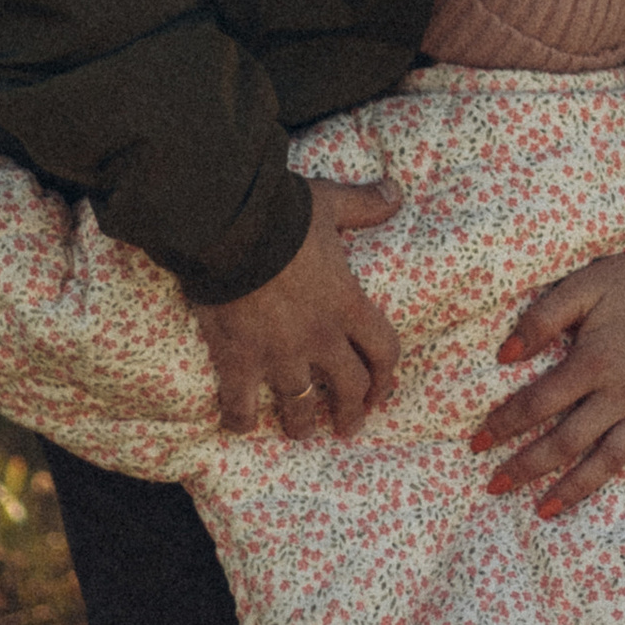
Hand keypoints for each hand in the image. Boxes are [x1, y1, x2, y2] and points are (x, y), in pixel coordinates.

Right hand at [194, 180, 401, 441]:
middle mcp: (320, 338)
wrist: (228, 229)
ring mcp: (278, 354)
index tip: (382, 392)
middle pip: (348, 387)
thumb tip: (396, 191)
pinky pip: (241, 403)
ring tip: (301, 434)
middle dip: (351, 412)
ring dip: (302, 424)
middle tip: (349, 427)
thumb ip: (364, 204)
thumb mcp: (330, 204)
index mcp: (347, 304)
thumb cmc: (283, 215)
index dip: (386, 376)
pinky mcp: (238, 360)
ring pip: (299, 406)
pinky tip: (240, 426)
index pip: (383, 351)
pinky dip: (240, 419)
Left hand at [469, 250, 624, 521]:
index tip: (476, 443)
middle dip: (527, 467)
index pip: (538, 403)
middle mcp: (622, 393)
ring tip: (545, 511)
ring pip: (611, 459)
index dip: (503, 424)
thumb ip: (542, 317)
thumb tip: (503, 355)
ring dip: (577, 488)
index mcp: (594, 362)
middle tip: (495, 486)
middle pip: (567, 441)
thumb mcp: (583, 285)